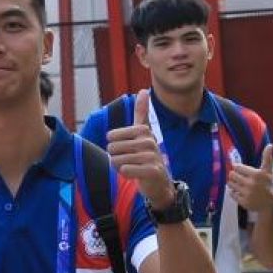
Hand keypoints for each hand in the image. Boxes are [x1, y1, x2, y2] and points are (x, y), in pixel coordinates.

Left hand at [107, 90, 174, 208]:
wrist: (159, 182)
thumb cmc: (147, 157)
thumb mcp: (144, 133)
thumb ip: (141, 113)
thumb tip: (144, 90)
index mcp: (143, 131)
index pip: (112, 136)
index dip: (113, 145)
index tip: (126, 148)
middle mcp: (149, 141)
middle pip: (113, 148)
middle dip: (116, 157)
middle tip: (129, 161)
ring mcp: (152, 156)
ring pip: (117, 160)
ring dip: (120, 167)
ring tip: (132, 167)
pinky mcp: (152, 171)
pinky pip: (126, 170)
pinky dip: (125, 174)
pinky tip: (134, 174)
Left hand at [227, 144, 272, 212]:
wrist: (270, 205)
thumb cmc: (268, 186)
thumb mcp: (268, 172)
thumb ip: (267, 158)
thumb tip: (270, 145)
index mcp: (256, 174)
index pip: (237, 167)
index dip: (238, 168)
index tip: (240, 170)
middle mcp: (251, 183)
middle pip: (232, 175)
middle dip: (234, 175)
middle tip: (239, 178)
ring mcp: (246, 193)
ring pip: (230, 184)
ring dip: (232, 184)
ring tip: (239, 185)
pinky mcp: (243, 202)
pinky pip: (231, 194)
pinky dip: (233, 192)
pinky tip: (240, 192)